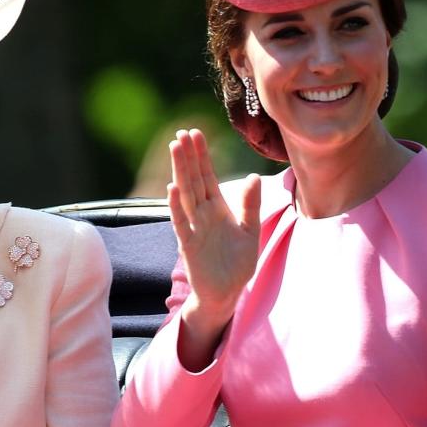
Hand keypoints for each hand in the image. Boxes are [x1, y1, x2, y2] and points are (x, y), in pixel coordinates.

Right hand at [168, 129, 260, 327]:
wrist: (227, 293)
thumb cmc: (237, 264)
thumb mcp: (250, 231)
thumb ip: (251, 205)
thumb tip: (254, 177)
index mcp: (217, 208)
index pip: (207, 175)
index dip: (201, 155)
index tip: (196, 133)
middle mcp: (202, 214)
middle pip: (193, 179)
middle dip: (188, 156)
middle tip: (182, 133)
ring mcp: (193, 227)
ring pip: (185, 194)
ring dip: (180, 171)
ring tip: (175, 149)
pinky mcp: (188, 245)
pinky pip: (180, 222)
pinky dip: (176, 206)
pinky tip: (172, 189)